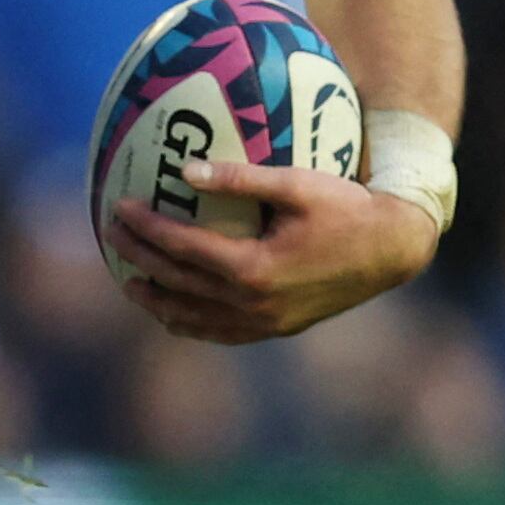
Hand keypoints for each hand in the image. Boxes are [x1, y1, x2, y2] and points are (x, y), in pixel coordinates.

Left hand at [109, 158, 438, 343]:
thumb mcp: (297, 184)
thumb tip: (186, 170)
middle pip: (177, 283)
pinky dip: (189, 323)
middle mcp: (253, 304)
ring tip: (129, 278)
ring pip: (192, 318)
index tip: (119, 208)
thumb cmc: (348, 208)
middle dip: (138, 258)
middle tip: (111, 235)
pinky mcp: (275, 330)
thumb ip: (241, 179)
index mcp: (254, 268)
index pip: (181, 248)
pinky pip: (219, 334)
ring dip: (155, 299)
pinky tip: (171, 310)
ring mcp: (263, 324)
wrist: (393, 250)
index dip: (146, 228)